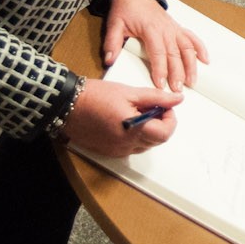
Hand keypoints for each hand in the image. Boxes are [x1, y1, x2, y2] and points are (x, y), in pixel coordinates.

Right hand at [62, 77, 182, 157]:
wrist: (67, 105)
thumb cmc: (95, 96)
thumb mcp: (129, 92)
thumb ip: (156, 97)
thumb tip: (177, 99)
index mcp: (133, 129)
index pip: (165, 133)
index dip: (170, 120)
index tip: (165, 108)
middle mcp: (126, 144)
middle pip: (157, 141)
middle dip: (160, 124)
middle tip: (152, 107)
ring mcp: (117, 150)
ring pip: (145, 146)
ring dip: (148, 131)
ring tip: (137, 113)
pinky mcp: (109, 152)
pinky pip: (131, 148)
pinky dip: (135, 137)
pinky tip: (126, 122)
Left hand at [102, 0, 208, 89]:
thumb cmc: (126, 8)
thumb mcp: (114, 24)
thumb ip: (112, 43)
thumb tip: (109, 60)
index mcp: (151, 30)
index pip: (158, 53)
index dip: (160, 70)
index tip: (160, 84)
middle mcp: (166, 30)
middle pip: (175, 54)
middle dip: (178, 73)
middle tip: (178, 90)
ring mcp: (174, 28)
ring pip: (187, 48)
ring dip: (191, 65)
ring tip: (192, 81)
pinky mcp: (177, 27)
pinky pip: (192, 38)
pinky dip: (200, 48)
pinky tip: (205, 60)